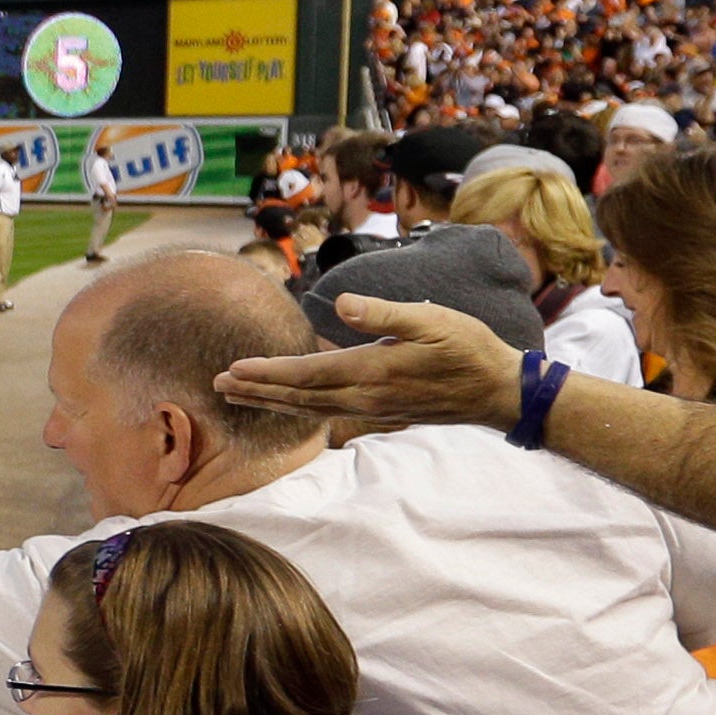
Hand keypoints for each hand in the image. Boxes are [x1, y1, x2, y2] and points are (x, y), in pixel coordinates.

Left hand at [211, 296, 520, 428]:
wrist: (500, 392)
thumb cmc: (468, 348)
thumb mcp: (431, 319)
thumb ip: (383, 313)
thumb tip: (341, 302)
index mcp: (372, 371)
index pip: (306, 375)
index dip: (266, 373)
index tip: (232, 370)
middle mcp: (366, 396)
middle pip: (298, 397)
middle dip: (255, 390)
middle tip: (216, 385)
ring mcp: (373, 407)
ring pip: (309, 408)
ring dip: (271, 400)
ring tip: (238, 394)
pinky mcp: (380, 411)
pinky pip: (328, 412)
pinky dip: (299, 407)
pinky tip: (287, 401)